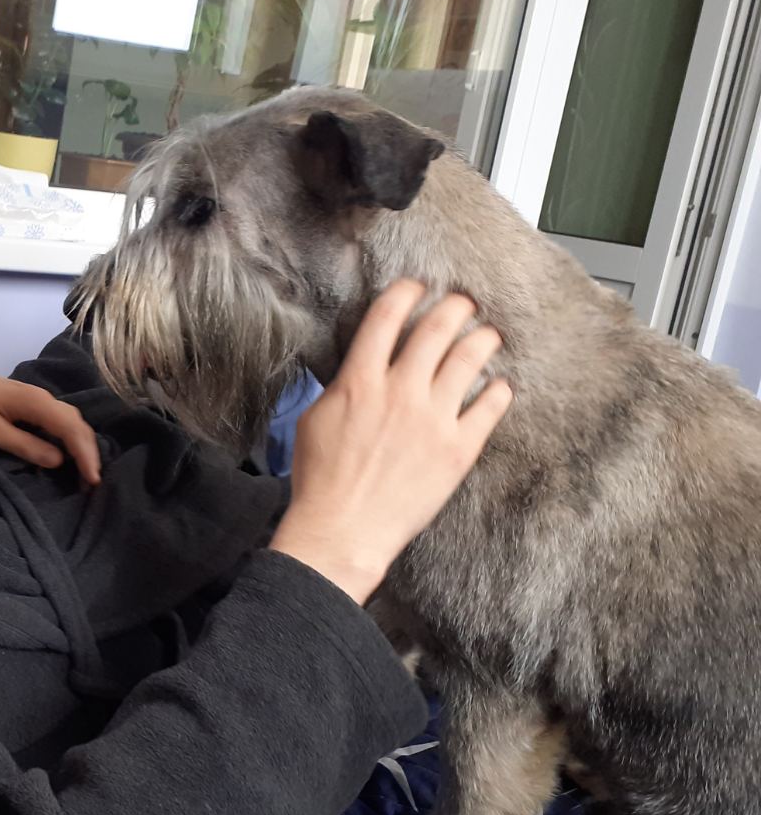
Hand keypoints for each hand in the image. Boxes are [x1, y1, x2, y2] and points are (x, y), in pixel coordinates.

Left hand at [0, 363, 101, 484]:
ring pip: (70, 421)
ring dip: (81, 445)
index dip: (85, 454)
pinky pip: (59, 421)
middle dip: (88, 452)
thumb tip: (58, 460)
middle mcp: (42, 397)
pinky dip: (69, 438)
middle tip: (92, 483)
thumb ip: (24, 445)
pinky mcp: (30, 403)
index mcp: (35, 402)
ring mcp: (37, 398)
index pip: (71, 428)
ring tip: (85, 473)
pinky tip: (69, 454)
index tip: (92, 480)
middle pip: (76, 423)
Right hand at [270, 281, 512, 604]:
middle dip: (455, 306)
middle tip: (464, 302)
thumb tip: (360, 367)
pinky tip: (500, 385)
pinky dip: (499, 391)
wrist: (343, 529)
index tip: (417, 285)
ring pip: (469, 360)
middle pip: (437, 329)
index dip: (406, 292)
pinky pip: (490, 407)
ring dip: (483, 339)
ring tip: (489, 334)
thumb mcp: (315, 419)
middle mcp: (400, 391)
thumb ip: (342, 386)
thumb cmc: (320, 479)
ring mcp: (433, 419)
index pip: (387, 317)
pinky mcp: (458, 449)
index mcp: (359, 381)